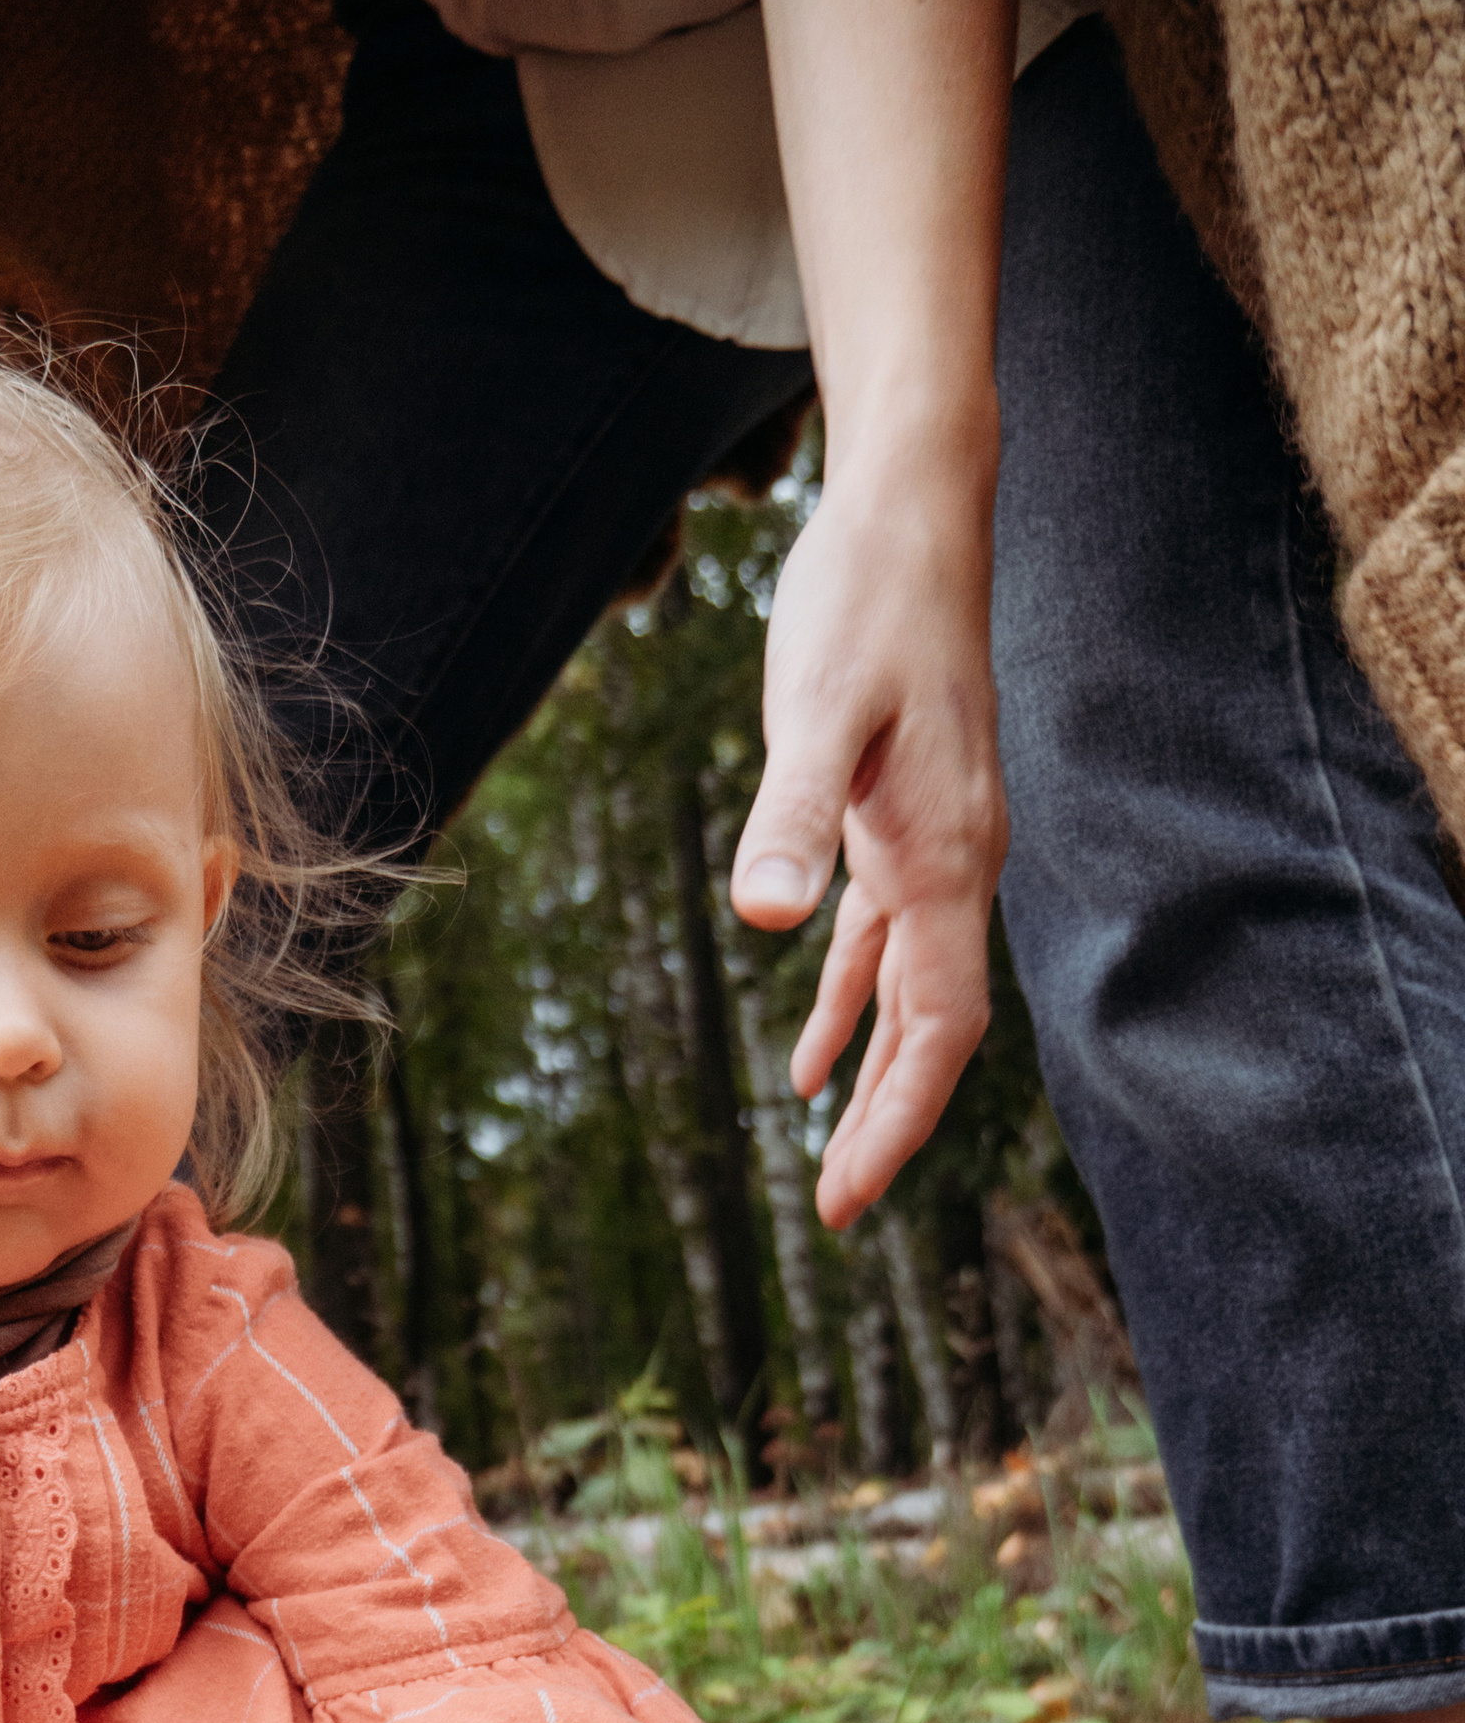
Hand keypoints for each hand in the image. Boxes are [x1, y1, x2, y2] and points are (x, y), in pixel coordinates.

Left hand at [730, 457, 1008, 1229]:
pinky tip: (811, 1055)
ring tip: (833, 1162)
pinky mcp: (899, 814)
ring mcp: (933, 841)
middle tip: (836, 1212)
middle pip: (933, 1030)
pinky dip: (851, 1003)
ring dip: (876, 1077)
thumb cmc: (862, 601)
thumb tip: (766, 920)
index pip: (936, 1029)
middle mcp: (955, 862)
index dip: (898, 1121)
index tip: (848, 1199)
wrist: (908, 511)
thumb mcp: (817, 709)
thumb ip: (792, 814)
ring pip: (913, 994)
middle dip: (890, 1126)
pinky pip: (884, 941)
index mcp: (946, 859)